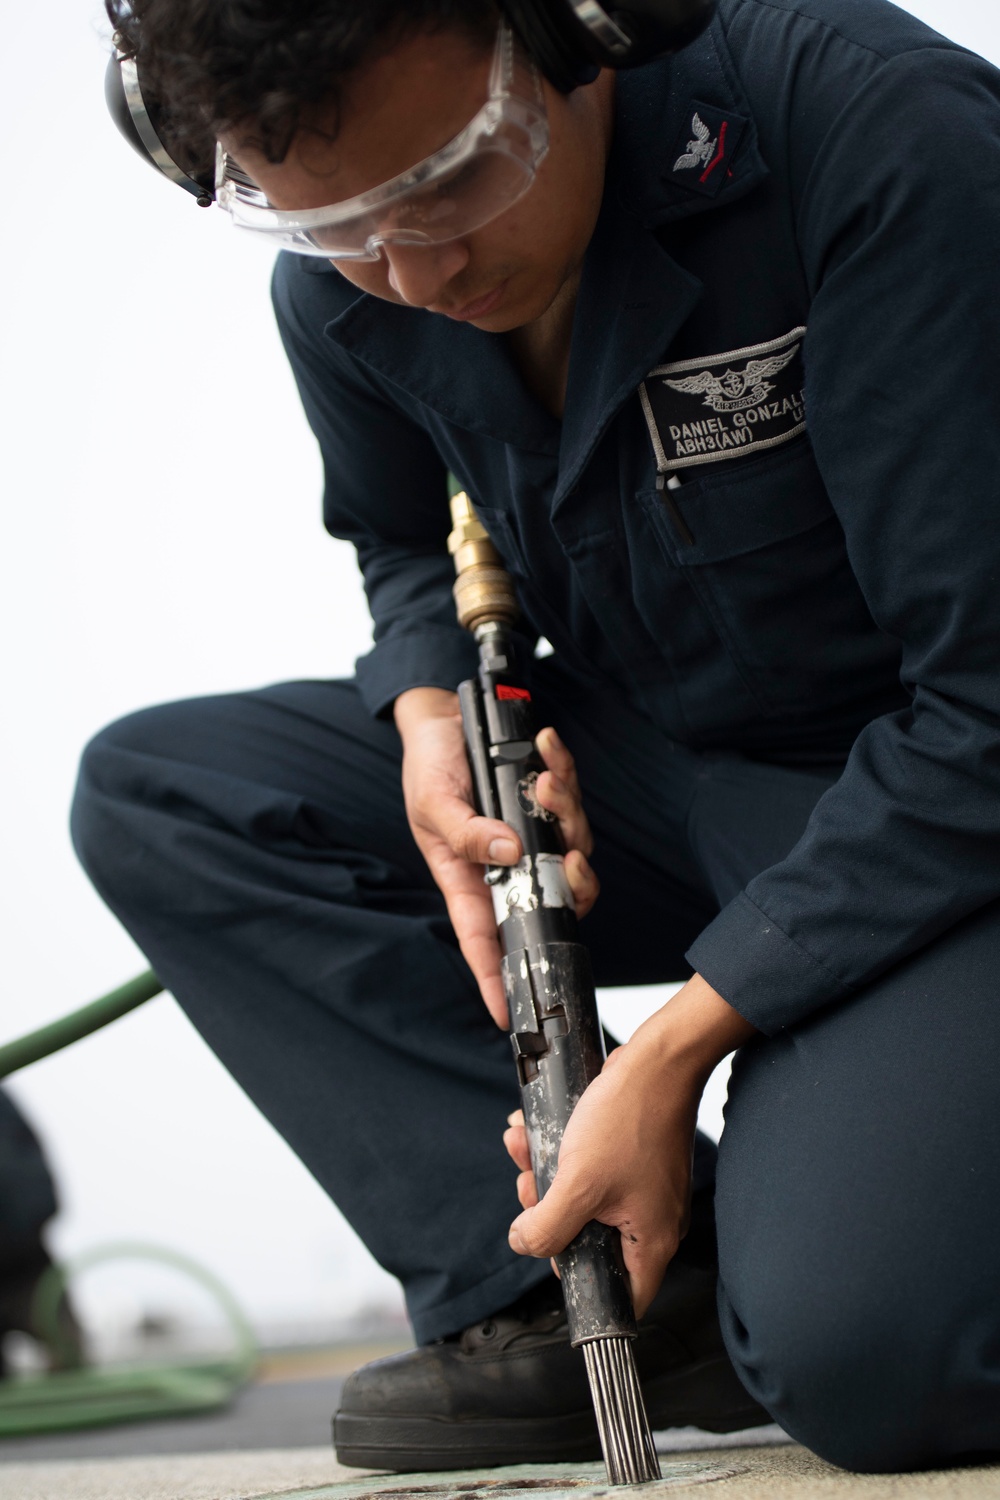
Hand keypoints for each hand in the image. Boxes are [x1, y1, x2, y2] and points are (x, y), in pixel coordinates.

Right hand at [393, 687, 598, 1025]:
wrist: (443, 719)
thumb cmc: (429, 767)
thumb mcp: (433, 802)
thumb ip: (467, 832)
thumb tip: (510, 853)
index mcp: (470, 878)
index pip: (485, 939)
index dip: (496, 978)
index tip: (509, 1014)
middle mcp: (507, 864)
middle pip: (557, 896)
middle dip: (573, 878)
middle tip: (567, 853)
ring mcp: (532, 834)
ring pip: (573, 845)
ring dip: (566, 809)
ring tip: (543, 776)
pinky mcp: (546, 802)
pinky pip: (572, 798)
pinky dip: (566, 771)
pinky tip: (547, 747)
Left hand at [503, 975, 756, 1314]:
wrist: (657, 1059)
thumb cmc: (631, 1118)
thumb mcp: (579, 1182)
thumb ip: (548, 1226)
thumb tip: (524, 1244)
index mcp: (651, 1241)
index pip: (623, 1299)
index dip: (583, 1289)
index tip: (554, 1263)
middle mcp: (651, 1220)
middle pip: (590, 1244)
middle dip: (547, 1215)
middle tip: (529, 1190)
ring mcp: (642, 1188)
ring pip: (582, 1201)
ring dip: (544, 1176)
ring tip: (522, 1147)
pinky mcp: (632, 1159)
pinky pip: (588, 1170)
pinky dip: (560, 1154)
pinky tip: (531, 1131)